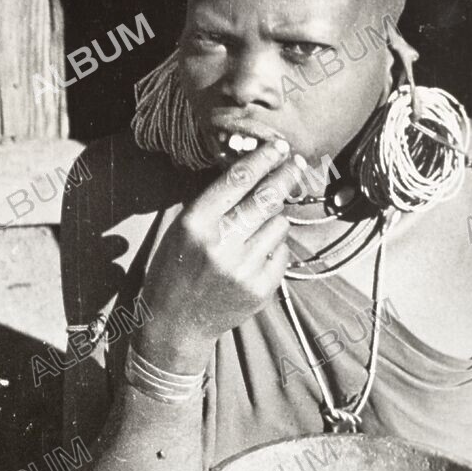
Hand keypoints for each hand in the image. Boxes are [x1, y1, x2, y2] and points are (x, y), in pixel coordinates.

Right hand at [137, 140, 305, 370]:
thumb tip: (252, 170)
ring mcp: (244, 269)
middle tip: (295, 163)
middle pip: (267, 198)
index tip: (278, 147)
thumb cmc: (175, 269)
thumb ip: (213, 202)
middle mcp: (221, 244)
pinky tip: (257, 254)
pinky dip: (275, 248)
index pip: (238, 180)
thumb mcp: (182, 229)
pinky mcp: (260, 289)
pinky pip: (282, 253)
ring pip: (279, 225)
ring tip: (257, 226)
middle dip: (285, 176)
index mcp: (196, 223)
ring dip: (275, 218)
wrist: (176, 323)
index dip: (262, 159)